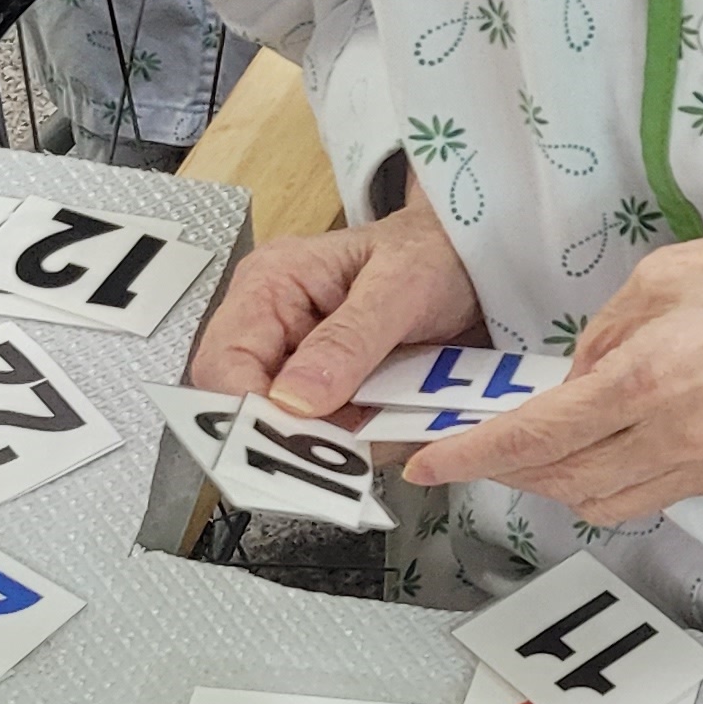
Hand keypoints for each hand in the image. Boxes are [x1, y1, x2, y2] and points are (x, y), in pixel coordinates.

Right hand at [185, 192, 482, 419]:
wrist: (479, 262)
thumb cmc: (436, 253)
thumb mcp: (400, 286)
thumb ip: (349, 339)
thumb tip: (291, 400)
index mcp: (270, 286)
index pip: (223, 362)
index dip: (245, 411)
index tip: (290, 443)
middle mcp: (275, 330)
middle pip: (249, 408)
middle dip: (298, 437)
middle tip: (349, 450)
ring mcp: (305, 368)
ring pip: (298, 434)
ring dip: (342, 447)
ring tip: (391, 423)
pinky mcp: (338, 395)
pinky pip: (340, 438)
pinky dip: (370, 442)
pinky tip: (401, 424)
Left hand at [407, 195, 702, 526]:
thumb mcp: (659, 279)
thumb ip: (602, 340)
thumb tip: (574, 385)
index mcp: (644, 383)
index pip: (533, 440)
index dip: (471, 458)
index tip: (428, 465)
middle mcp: (675, 439)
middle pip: (563, 484)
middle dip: (512, 472)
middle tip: (484, 447)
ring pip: (609, 502)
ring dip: (563, 484)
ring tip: (545, 450)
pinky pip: (657, 493)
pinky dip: (618, 479)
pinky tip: (615, 444)